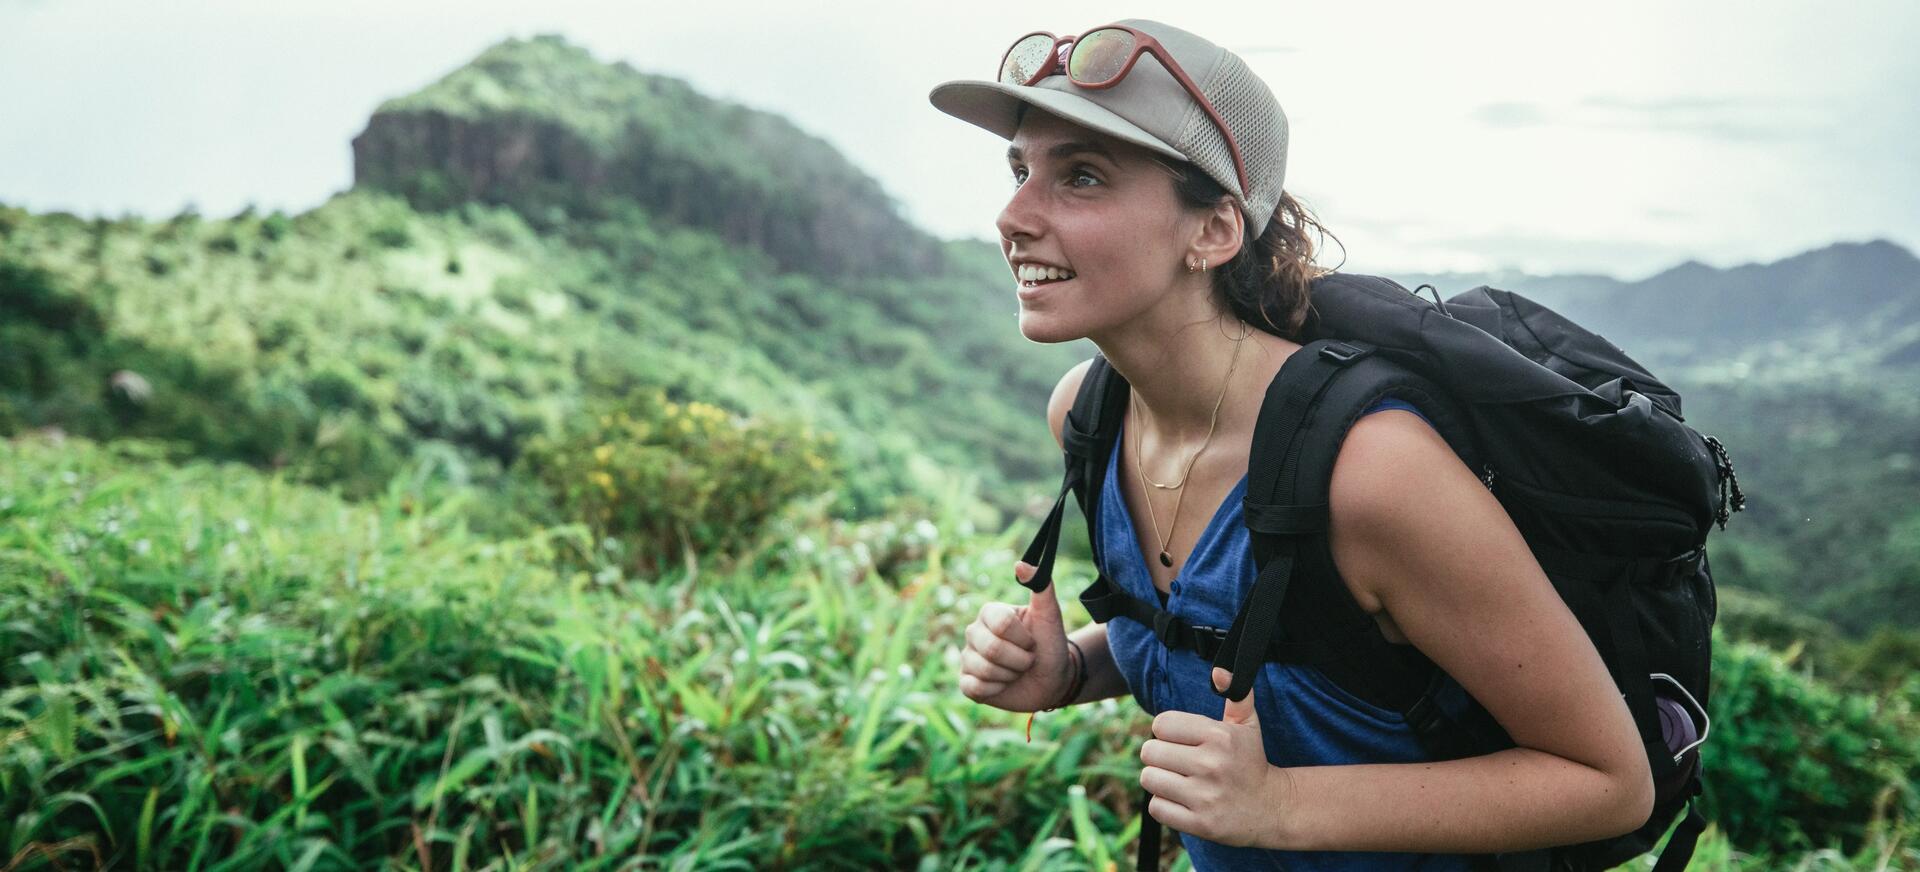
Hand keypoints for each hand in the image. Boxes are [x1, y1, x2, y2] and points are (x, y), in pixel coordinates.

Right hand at [957, 560, 1074, 712]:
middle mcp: (974, 632)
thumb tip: (1021, 564)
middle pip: (992, 649)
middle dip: (1019, 660)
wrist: (1052, 681)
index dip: (1023, 638)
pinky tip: (1002, 685)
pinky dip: (996, 690)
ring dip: (1010, 676)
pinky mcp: (966, 682)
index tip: (1031, 641)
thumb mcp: (1050, 616)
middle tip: (1027, 659)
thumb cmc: (1050, 645)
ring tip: (1016, 672)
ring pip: (985, 670)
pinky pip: (974, 687)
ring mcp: (968, 657)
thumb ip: (1041, 586)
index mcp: (990, 613)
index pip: (1001, 625)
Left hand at [1138, 667, 1295, 848]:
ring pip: (1149, 779)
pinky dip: (1164, 805)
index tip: (1181, 740)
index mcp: (1219, 736)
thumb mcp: (1248, 726)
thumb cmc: (1251, 762)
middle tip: (1178, 762)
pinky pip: (1156, 807)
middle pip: (1149, 752)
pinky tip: (1182, 801)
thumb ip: (1236, 694)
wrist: (1272, 808)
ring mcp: (1205, 796)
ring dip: (1159, 780)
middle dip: (1159, 756)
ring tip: (1178, 781)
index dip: (1167, 732)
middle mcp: (1211, 764)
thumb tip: (1220, 671)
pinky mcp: (1200, 824)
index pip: (1161, 724)